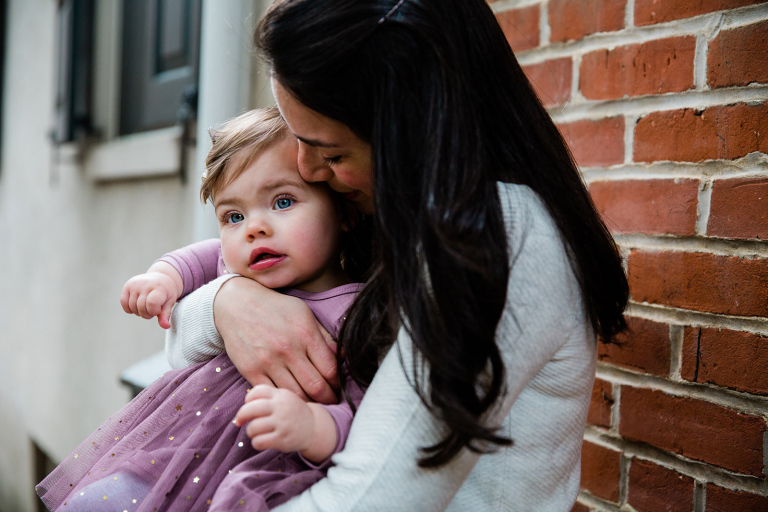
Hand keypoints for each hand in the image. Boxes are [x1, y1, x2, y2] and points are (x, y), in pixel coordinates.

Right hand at [120, 262, 181, 328]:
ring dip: (139, 312)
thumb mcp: (170, 302)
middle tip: (153, 310)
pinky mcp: (127, 285)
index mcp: (159, 288)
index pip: (151, 303)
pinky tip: (137, 306)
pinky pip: (123, 302)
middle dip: (147, 314)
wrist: (161, 277)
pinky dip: (129, 308)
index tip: (159, 310)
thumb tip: (166, 326)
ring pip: (132, 306)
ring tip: (146, 307)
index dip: (154, 311)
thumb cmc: (166, 292)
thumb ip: (166, 314)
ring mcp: (135, 284)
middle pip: (141, 307)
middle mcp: (145, 284)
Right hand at [213, 277, 338, 403]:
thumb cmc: (275, 309)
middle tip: (331, 403)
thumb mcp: (304, 314)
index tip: (339, 389)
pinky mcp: (251, 371)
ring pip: (296, 395)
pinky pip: (273, 394)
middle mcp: (288, 349)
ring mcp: (268, 361)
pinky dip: (284, 401)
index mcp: (306, 334)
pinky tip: (290, 401)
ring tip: (314, 405)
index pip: (331, 370)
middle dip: (328, 399)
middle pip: (316, 387)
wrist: (236, 304)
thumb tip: (343, 357)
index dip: (338, 384)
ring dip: (308, 404)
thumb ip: (324, 337)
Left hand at [235, 385, 314, 451]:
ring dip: (250, 431)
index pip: (257, 391)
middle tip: (240, 421)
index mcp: (280, 395)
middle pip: (250, 409)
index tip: (249, 405)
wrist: (314, 428)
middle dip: (241, 415)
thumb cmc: (292, 412)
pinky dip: (256, 442)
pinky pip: (258, 442)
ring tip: (256, 432)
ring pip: (252, 427)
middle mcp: (281, 407)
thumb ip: (266, 397)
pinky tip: (262, 441)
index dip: (248, 399)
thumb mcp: (284, 398)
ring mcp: (282, 424)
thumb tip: (242, 408)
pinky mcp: (282, 439)